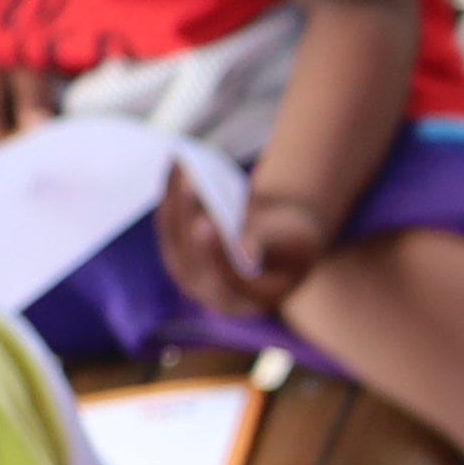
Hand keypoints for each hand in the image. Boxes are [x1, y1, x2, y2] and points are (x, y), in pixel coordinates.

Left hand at [155, 163, 328, 325]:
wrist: (280, 240)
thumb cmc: (295, 244)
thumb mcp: (294, 249)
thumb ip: (271, 249)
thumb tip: (247, 254)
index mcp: (239, 302)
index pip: (218, 281)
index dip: (211, 254)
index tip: (207, 225)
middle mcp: (204, 291)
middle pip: (188, 255)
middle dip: (188, 216)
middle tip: (191, 182)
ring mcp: (184, 268)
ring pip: (172, 232)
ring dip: (176, 197)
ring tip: (184, 163)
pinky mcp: (175, 244)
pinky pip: (168, 216)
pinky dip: (173, 190)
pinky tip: (180, 162)